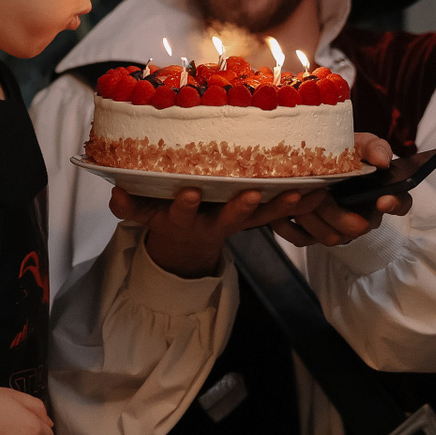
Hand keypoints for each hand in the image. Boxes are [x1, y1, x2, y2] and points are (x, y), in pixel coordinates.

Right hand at [116, 185, 311, 277]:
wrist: (185, 245)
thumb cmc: (162, 214)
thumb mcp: (142, 214)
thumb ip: (128, 206)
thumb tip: (115, 193)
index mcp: (184, 220)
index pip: (183, 213)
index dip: (186, 206)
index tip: (190, 194)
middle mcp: (213, 224)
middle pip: (230, 220)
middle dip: (240, 207)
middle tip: (252, 194)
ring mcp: (237, 224)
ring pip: (262, 219)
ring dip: (280, 207)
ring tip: (300, 193)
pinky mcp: (255, 220)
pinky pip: (280, 215)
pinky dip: (299, 205)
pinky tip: (320, 190)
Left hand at [268, 133, 413, 247]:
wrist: (306, 158)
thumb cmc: (339, 152)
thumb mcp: (358, 143)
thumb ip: (373, 147)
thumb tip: (382, 160)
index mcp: (379, 193)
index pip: (400, 203)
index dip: (395, 204)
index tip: (383, 199)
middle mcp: (362, 217)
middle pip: (357, 227)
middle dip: (336, 212)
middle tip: (321, 191)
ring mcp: (337, 229)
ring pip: (329, 237)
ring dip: (312, 217)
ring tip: (298, 195)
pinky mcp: (310, 234)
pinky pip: (301, 239)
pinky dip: (289, 225)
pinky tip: (282, 207)